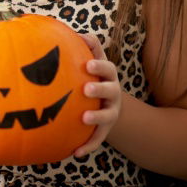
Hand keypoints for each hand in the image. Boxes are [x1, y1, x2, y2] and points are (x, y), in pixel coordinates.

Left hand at [74, 34, 123, 157]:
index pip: (107, 68)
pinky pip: (96, 140)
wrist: (104, 103)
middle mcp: (112, 93)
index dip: (99, 65)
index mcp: (107, 76)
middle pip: (111, 90)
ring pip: (107, 116)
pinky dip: (87, 146)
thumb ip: (85, 47)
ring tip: (83, 118)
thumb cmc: (89, 77)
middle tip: (86, 89)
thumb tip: (75, 32)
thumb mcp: (89, 60)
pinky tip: (74, 153)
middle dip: (100, 89)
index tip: (87, 64)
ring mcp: (110, 112)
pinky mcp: (104, 131)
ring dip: (96, 118)